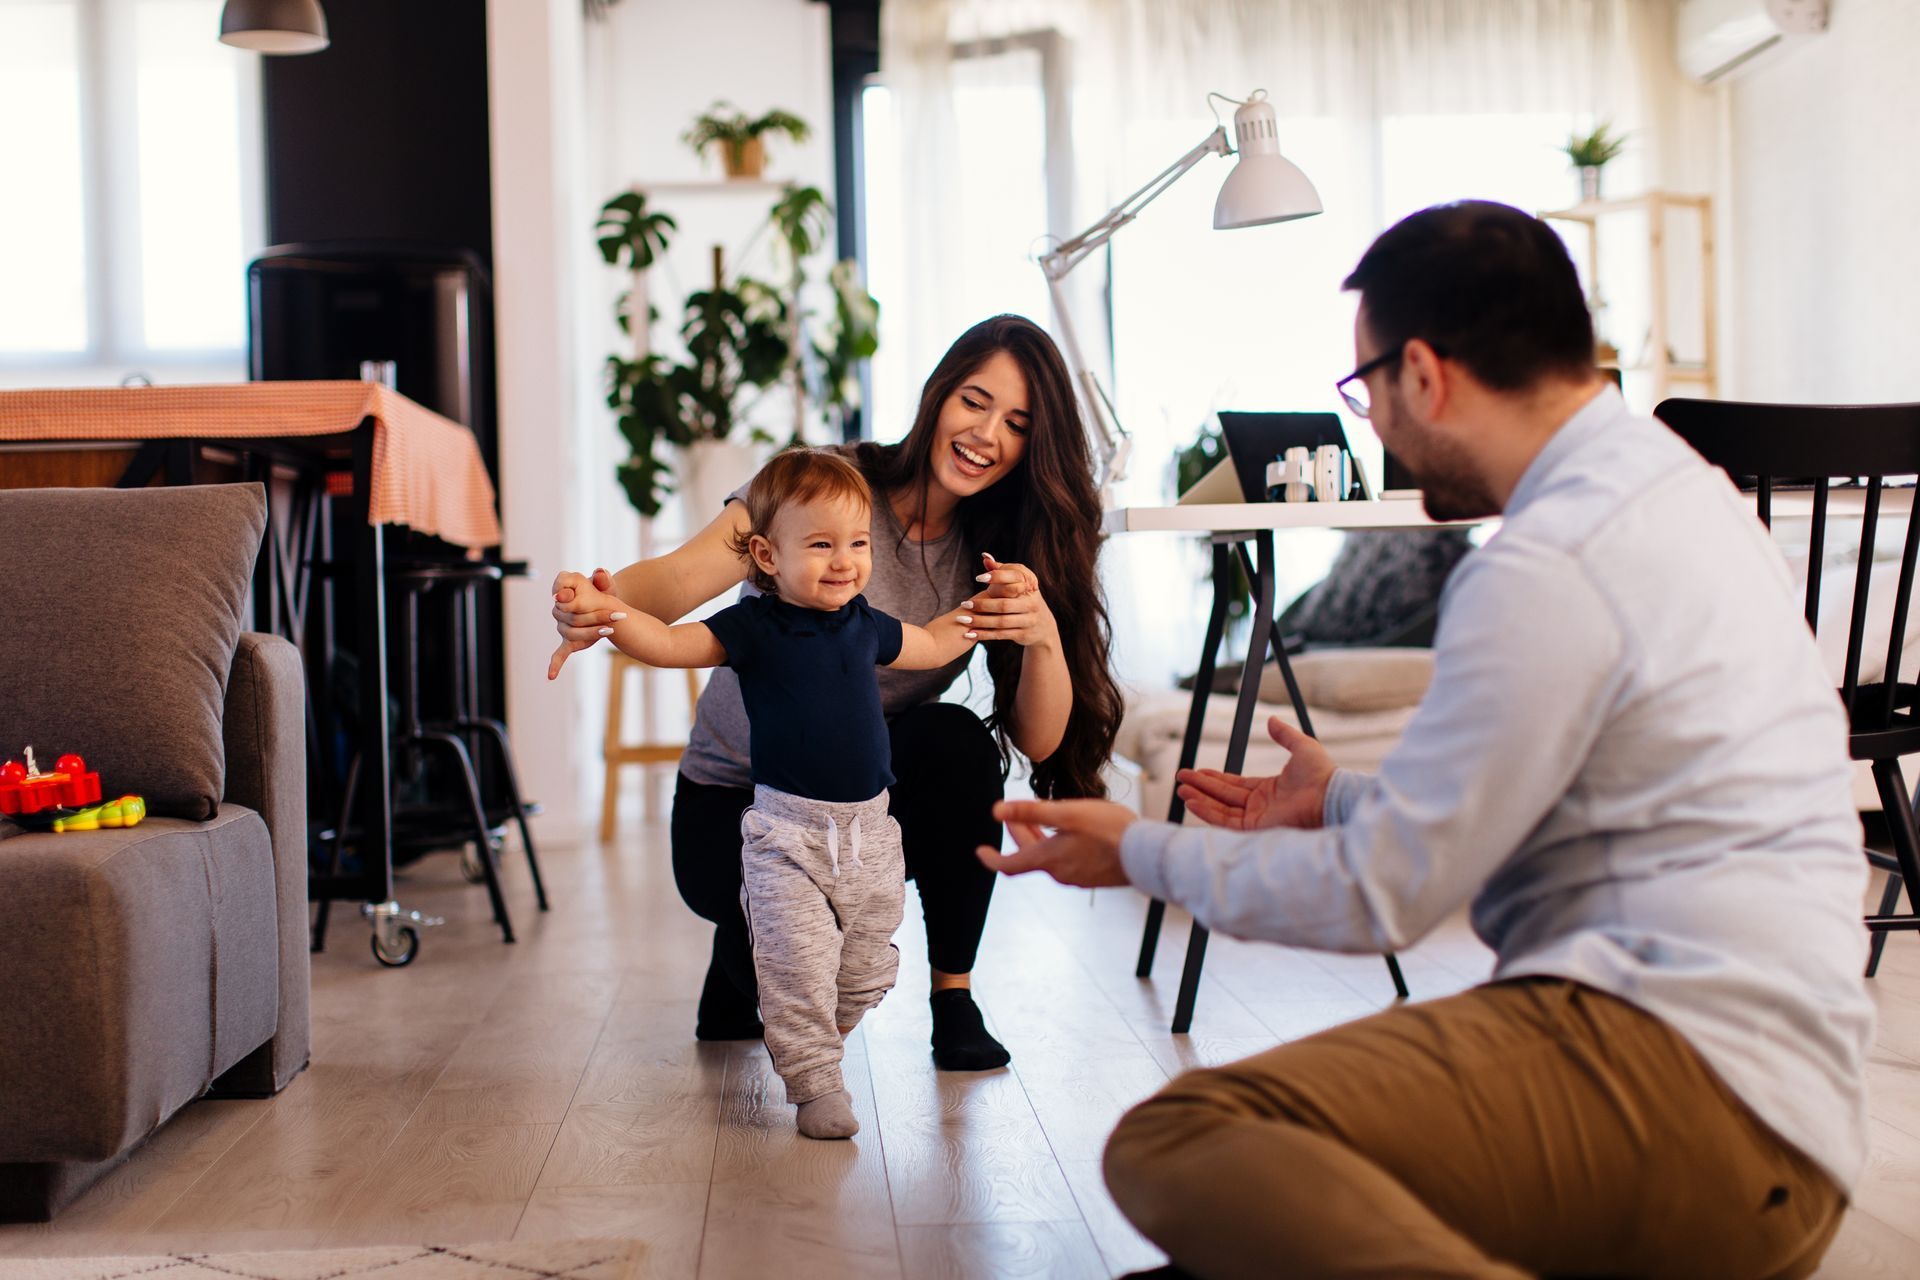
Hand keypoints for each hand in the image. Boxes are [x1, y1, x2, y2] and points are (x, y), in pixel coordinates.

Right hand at [547, 567, 626, 681]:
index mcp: (565, 588)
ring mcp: (562, 626)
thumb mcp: (606, 584)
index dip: (566, 593)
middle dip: (593, 615)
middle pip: (571, 614)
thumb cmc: (605, 593)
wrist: (609, 608)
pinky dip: (555, 664)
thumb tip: (600, 573)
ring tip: (610, 630)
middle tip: (616, 615)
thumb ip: (603, 579)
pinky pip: (560, 653)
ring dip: (592, 632)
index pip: (559, 588)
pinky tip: (551, 676)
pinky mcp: (569, 641)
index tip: (570, 596)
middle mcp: (559, 608)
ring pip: (573, 632)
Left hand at [959, 553, 1057, 647]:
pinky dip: (985, 634)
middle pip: (1004, 604)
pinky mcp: (1023, 634)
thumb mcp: (1019, 583)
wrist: (1044, 627)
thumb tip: (985, 556)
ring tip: (962, 620)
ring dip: (980, 621)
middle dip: (983, 605)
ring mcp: (1029, 621)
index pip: (1014, 580)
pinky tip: (969, 634)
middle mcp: (1032, 603)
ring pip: (1001, 622)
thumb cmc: (1024, 599)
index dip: (997, 578)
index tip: (979, 578)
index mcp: (1030, 587)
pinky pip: (1001, 634)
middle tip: (964, 604)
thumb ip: (1002, 570)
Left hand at [975, 798, 1135, 887]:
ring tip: (1043, 818)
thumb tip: (996, 811)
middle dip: (1019, 835)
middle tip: (1015, 815)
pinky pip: (1067, 861)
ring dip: (1040, 838)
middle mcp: (1059, 873)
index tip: (980, 851)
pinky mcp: (1093, 876)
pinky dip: (1059, 845)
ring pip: (1049, 857)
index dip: (991, 858)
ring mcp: (1077, 876)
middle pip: (1029, 856)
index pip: (1009, 865)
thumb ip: (1031, 812)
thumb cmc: (1109, 830)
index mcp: (1048, 859)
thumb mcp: (1068, 813)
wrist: (1147, 855)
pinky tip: (1072, 831)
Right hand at [1175, 716, 1332, 830]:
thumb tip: (1272, 720)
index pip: (1235, 784)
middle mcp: (1261, 806)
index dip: (1215, 778)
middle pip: (1223, 795)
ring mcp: (1257, 819)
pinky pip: (1225, 821)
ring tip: (1181, 790)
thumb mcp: (1302, 747)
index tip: (1198, 772)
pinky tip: (1192, 802)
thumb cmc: (1322, 775)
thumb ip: (1285, 735)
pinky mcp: (1255, 829)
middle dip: (1201, 786)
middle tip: (1181, 779)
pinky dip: (1207, 812)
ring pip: (1220, 808)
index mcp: (1270, 790)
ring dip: (1200, 799)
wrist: (1329, 798)